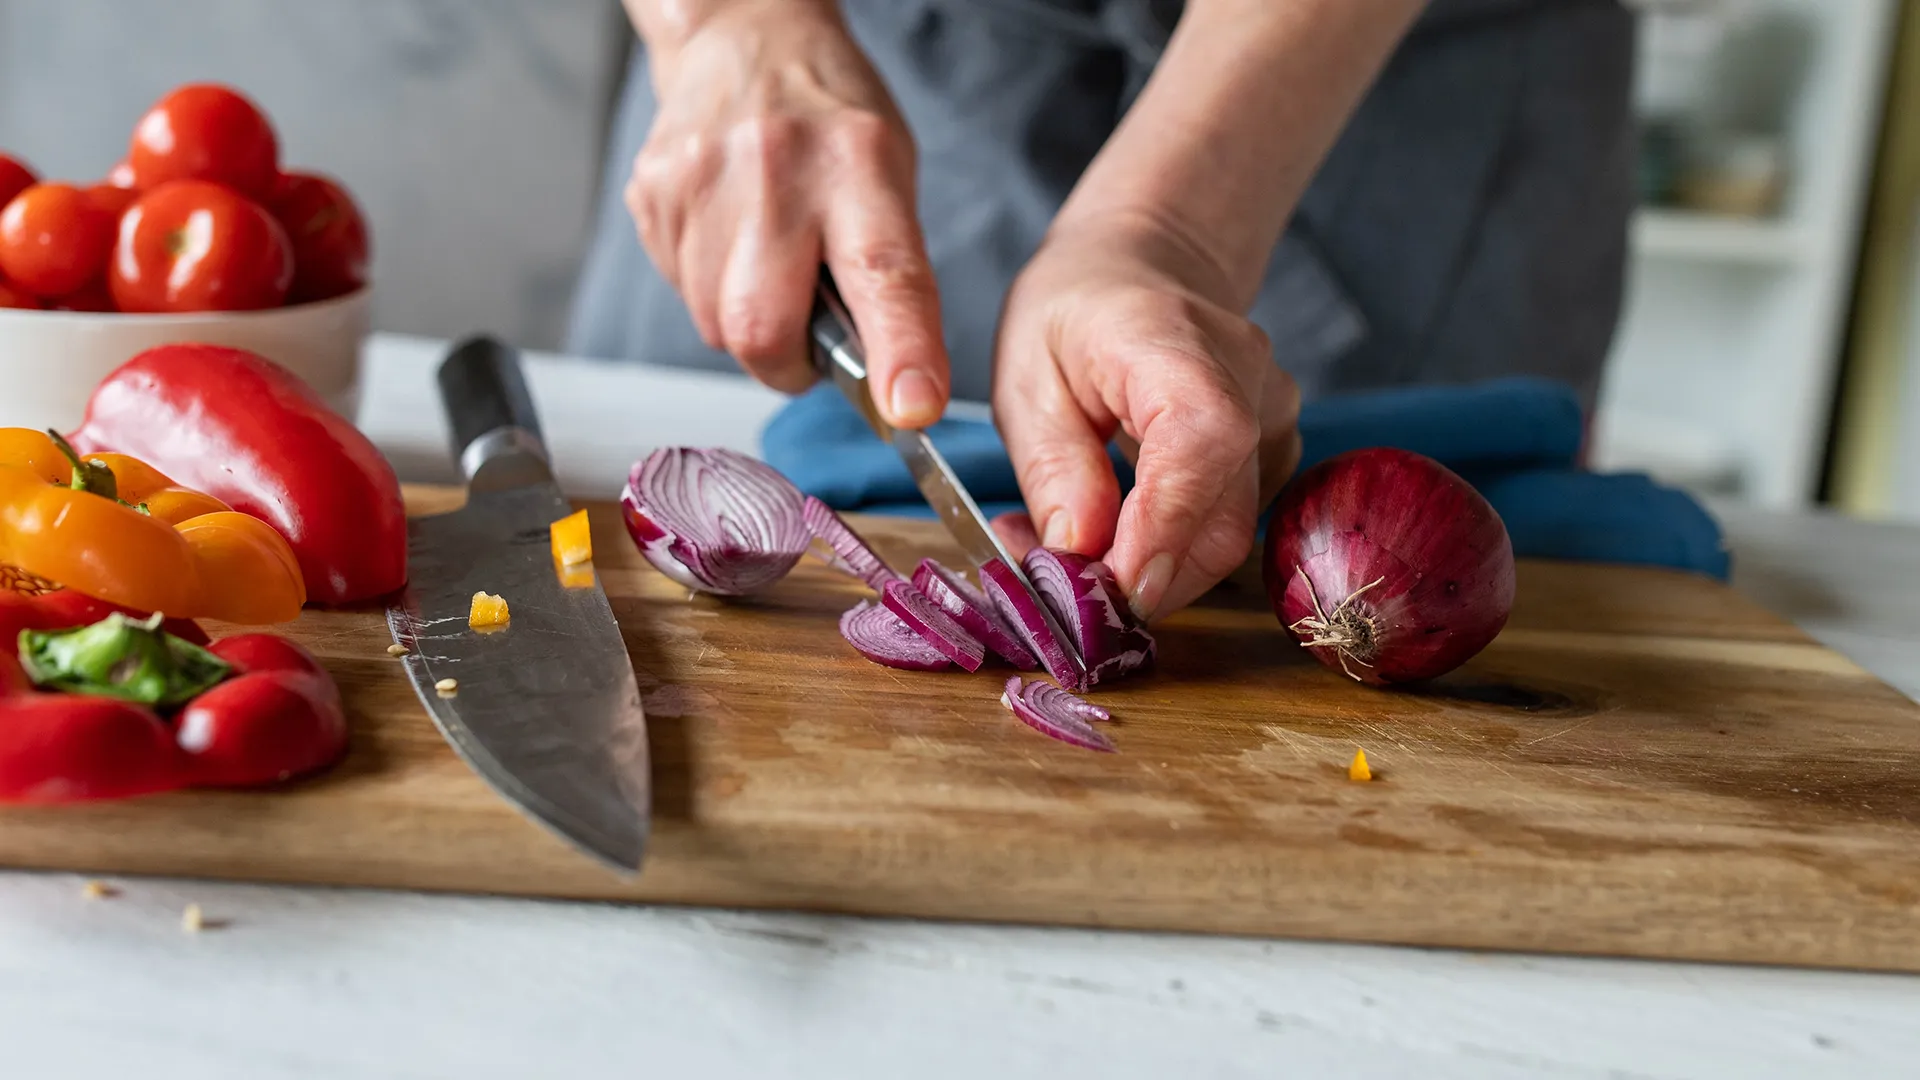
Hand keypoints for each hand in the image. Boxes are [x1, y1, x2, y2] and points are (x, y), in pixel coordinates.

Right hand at [625, 0, 948, 426]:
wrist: (744, 39)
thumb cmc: (830, 120)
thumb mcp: (890, 176)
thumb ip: (890, 277)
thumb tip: (892, 387)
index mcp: (858, 165)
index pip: (883, 273)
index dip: (898, 352)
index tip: (910, 409)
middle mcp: (775, 171)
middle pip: (762, 327)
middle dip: (786, 363)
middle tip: (807, 340)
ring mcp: (700, 182)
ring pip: (714, 325)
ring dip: (747, 324)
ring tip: (769, 263)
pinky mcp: (652, 196)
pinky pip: (681, 292)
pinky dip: (711, 289)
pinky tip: (729, 237)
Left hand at [991, 213, 1301, 619]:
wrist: (1140, 268)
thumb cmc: (1074, 312)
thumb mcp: (1028, 380)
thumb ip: (1054, 469)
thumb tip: (1079, 553)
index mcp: (1175, 343)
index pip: (1201, 447)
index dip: (1163, 532)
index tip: (1112, 592)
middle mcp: (1248, 381)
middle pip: (1224, 519)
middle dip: (1143, 578)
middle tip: (1058, 586)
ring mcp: (1273, 417)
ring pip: (1228, 533)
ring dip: (1150, 569)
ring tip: (1070, 553)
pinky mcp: (1272, 452)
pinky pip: (1228, 523)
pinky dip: (1170, 549)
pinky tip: (1114, 533)